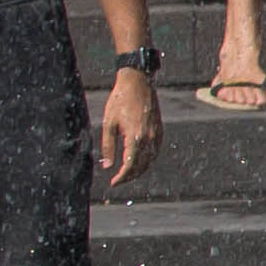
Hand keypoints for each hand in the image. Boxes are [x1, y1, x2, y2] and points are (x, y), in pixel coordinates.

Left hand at [99, 69, 157, 186]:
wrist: (138, 83)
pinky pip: (155, 151)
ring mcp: (156, 135)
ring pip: (150, 160)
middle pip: (141, 166)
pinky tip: (139, 160)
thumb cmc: (120, 100)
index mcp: (135, 137)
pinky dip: (148, 160)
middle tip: (118, 180)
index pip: (129, 165)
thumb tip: (106, 166)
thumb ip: (108, 146)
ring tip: (128, 173)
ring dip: (139, 169)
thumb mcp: (109, 123)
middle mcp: (149, 138)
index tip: (113, 183)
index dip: (121, 177)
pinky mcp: (159, 130)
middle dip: (130, 176)